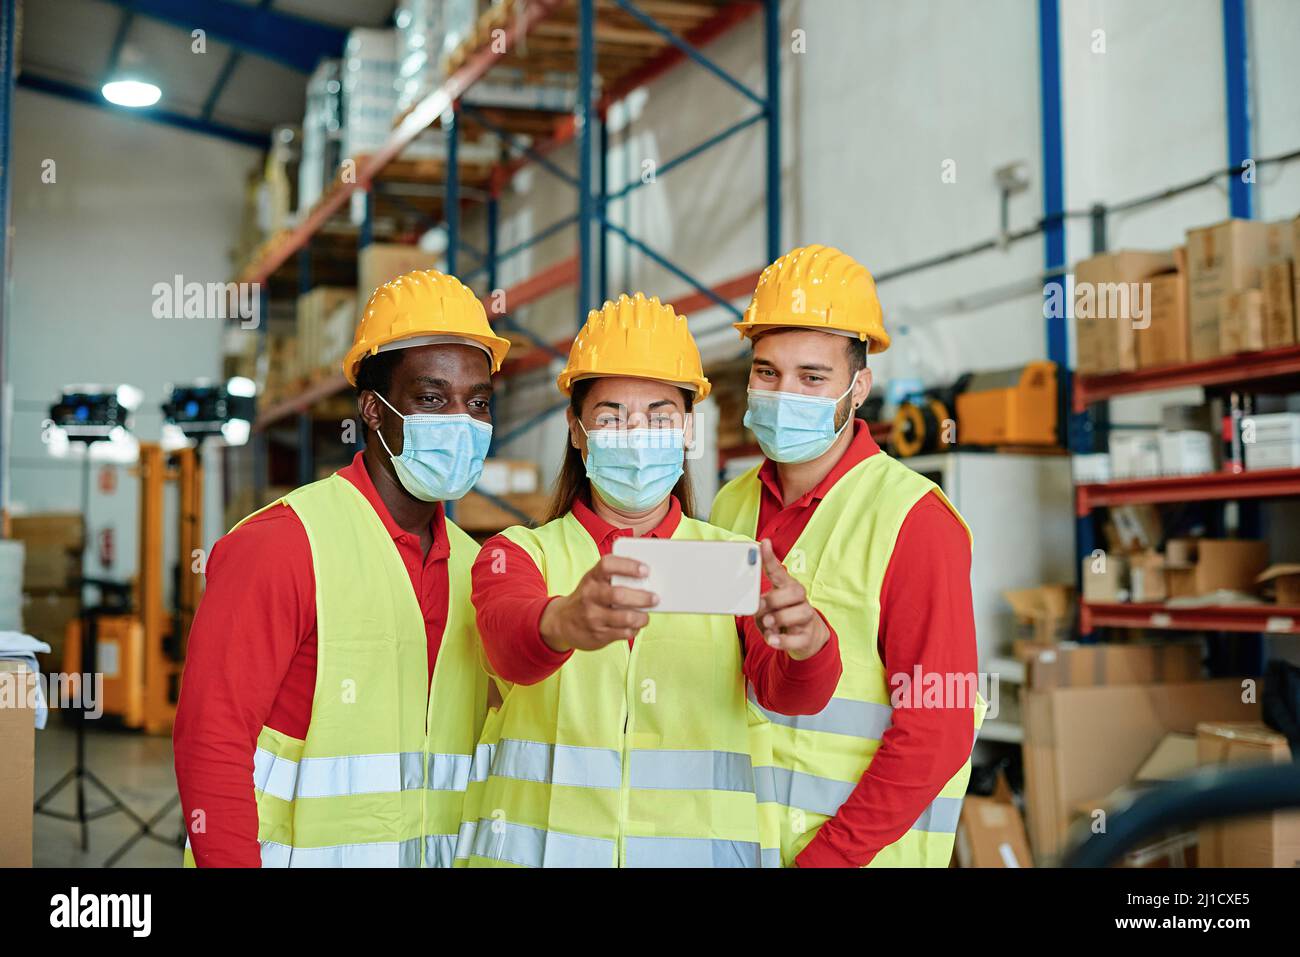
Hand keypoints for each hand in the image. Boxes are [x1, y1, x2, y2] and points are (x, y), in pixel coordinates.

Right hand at [539, 554, 657, 652]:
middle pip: (619, 595)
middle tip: (655, 598)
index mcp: (591, 577)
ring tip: (645, 616)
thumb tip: (648, 579)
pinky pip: (624, 633)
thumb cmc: (587, 597)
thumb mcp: (594, 582)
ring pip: (625, 617)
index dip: (628, 566)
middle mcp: (590, 595)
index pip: (608, 565)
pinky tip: (634, 626)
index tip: (645, 570)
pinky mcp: (598, 635)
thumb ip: (615, 578)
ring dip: (641, 617)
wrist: (561, 622)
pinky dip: (634, 630)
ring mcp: (593, 616)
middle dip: (642, 597)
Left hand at [754, 538, 829, 660]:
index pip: (779, 571)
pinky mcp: (807, 637)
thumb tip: (740, 609)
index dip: (770, 558)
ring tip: (767, 624)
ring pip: (800, 613)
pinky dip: (783, 640)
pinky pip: (797, 638)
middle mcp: (800, 600)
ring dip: (780, 618)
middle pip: (794, 591)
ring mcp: (806, 618)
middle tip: (760, 607)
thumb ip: (756, 606)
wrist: (806, 638)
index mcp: (787, 588)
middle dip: (775, 599)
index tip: (763, 544)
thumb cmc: (781, 617)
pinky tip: (772, 639)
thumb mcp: (768, 609)